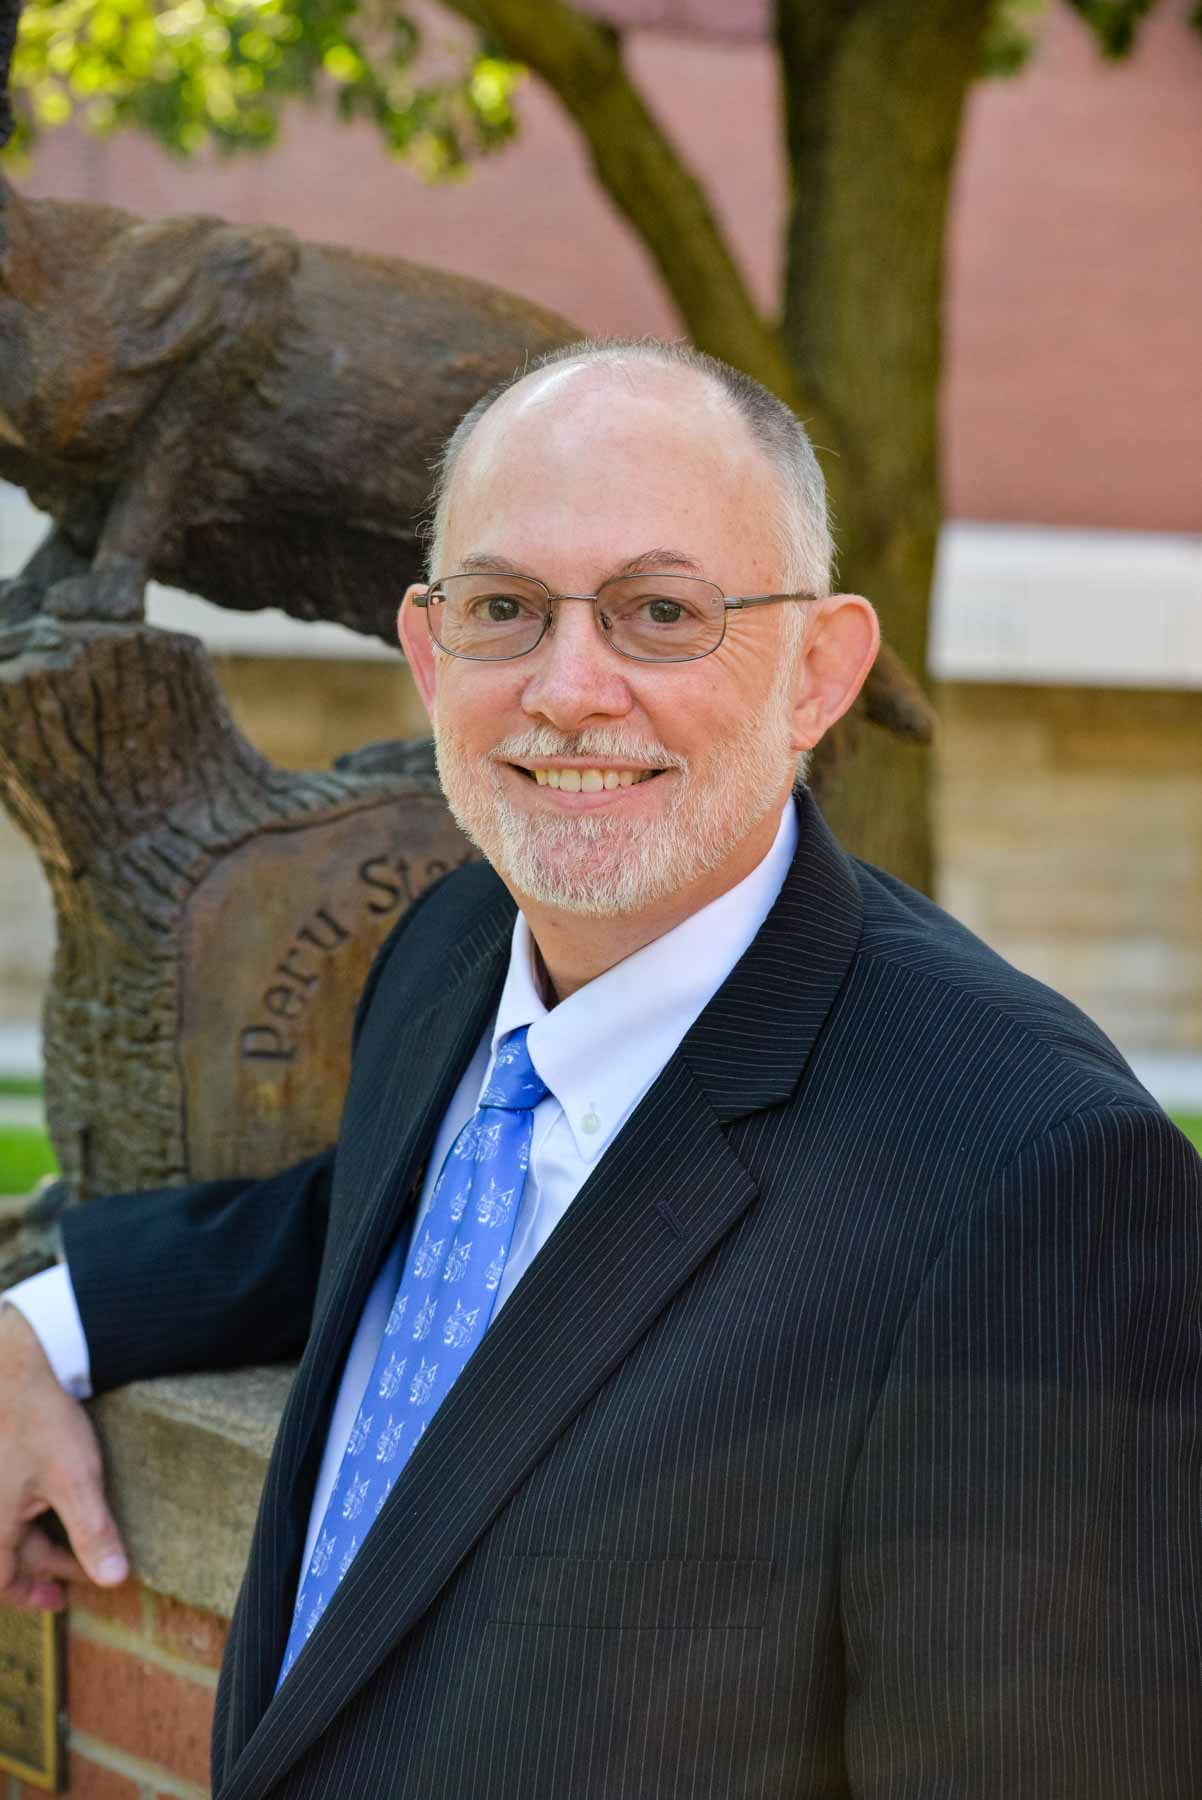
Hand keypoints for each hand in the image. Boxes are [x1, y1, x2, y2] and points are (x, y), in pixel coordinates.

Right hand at [0, 1302, 128, 1608]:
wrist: (13, 1365)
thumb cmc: (39, 1421)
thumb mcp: (76, 1480)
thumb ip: (93, 1533)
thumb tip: (114, 1581)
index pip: (4, 1582)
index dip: (33, 1595)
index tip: (62, 1600)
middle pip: (9, 1554)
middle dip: (48, 1563)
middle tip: (83, 1568)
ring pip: (9, 1525)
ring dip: (38, 1537)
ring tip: (74, 1535)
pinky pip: (7, 1500)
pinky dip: (28, 1511)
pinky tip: (50, 1499)